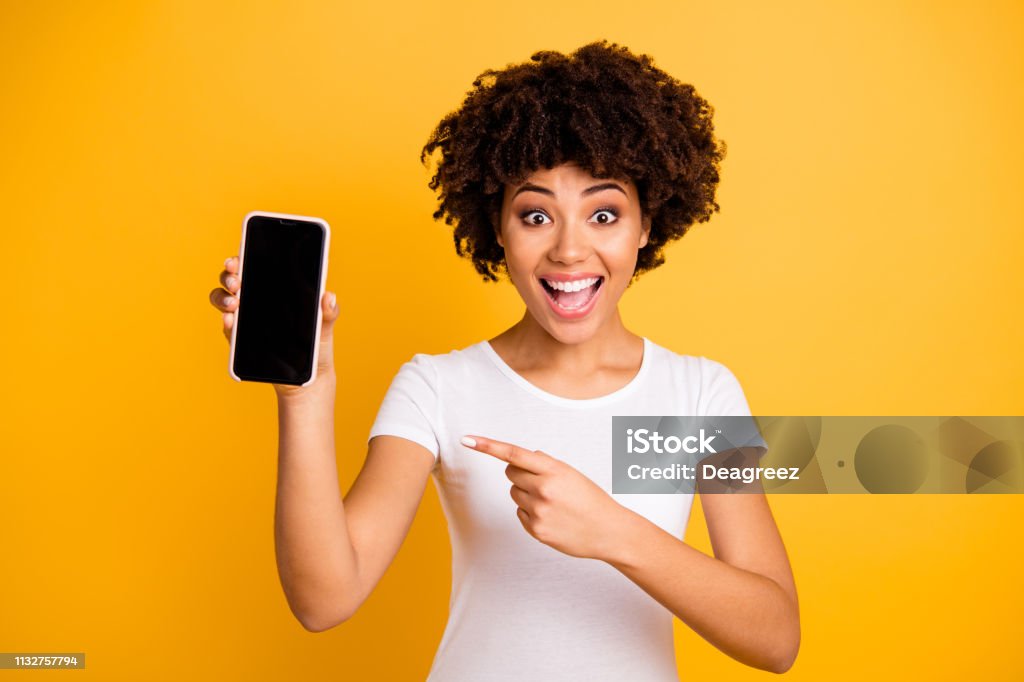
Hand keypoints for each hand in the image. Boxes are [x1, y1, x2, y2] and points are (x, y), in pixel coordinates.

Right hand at [208, 255, 339, 399]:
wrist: (308, 377)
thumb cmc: (316, 345)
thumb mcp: (325, 326)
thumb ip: (328, 311)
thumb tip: (329, 296)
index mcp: (276, 288)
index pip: (255, 265)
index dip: (243, 257)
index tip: (239, 258)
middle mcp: (256, 299)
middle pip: (233, 278)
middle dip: (229, 275)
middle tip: (237, 282)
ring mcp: (245, 318)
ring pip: (223, 299)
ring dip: (222, 297)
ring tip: (234, 305)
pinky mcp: (239, 339)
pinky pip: (227, 327)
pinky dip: (226, 322)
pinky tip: (231, 321)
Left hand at [460, 435, 634, 561]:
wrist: (609, 532)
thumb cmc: (590, 499)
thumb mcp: (572, 474)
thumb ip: (545, 464)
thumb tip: (520, 458)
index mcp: (554, 471)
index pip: (514, 454)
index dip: (488, 446)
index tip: (467, 439)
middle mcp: (543, 490)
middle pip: (510, 473)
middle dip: (520, 474)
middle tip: (542, 483)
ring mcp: (538, 512)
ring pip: (514, 494)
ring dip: (526, 494)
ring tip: (552, 503)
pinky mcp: (536, 530)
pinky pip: (520, 513)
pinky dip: (531, 513)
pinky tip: (551, 517)